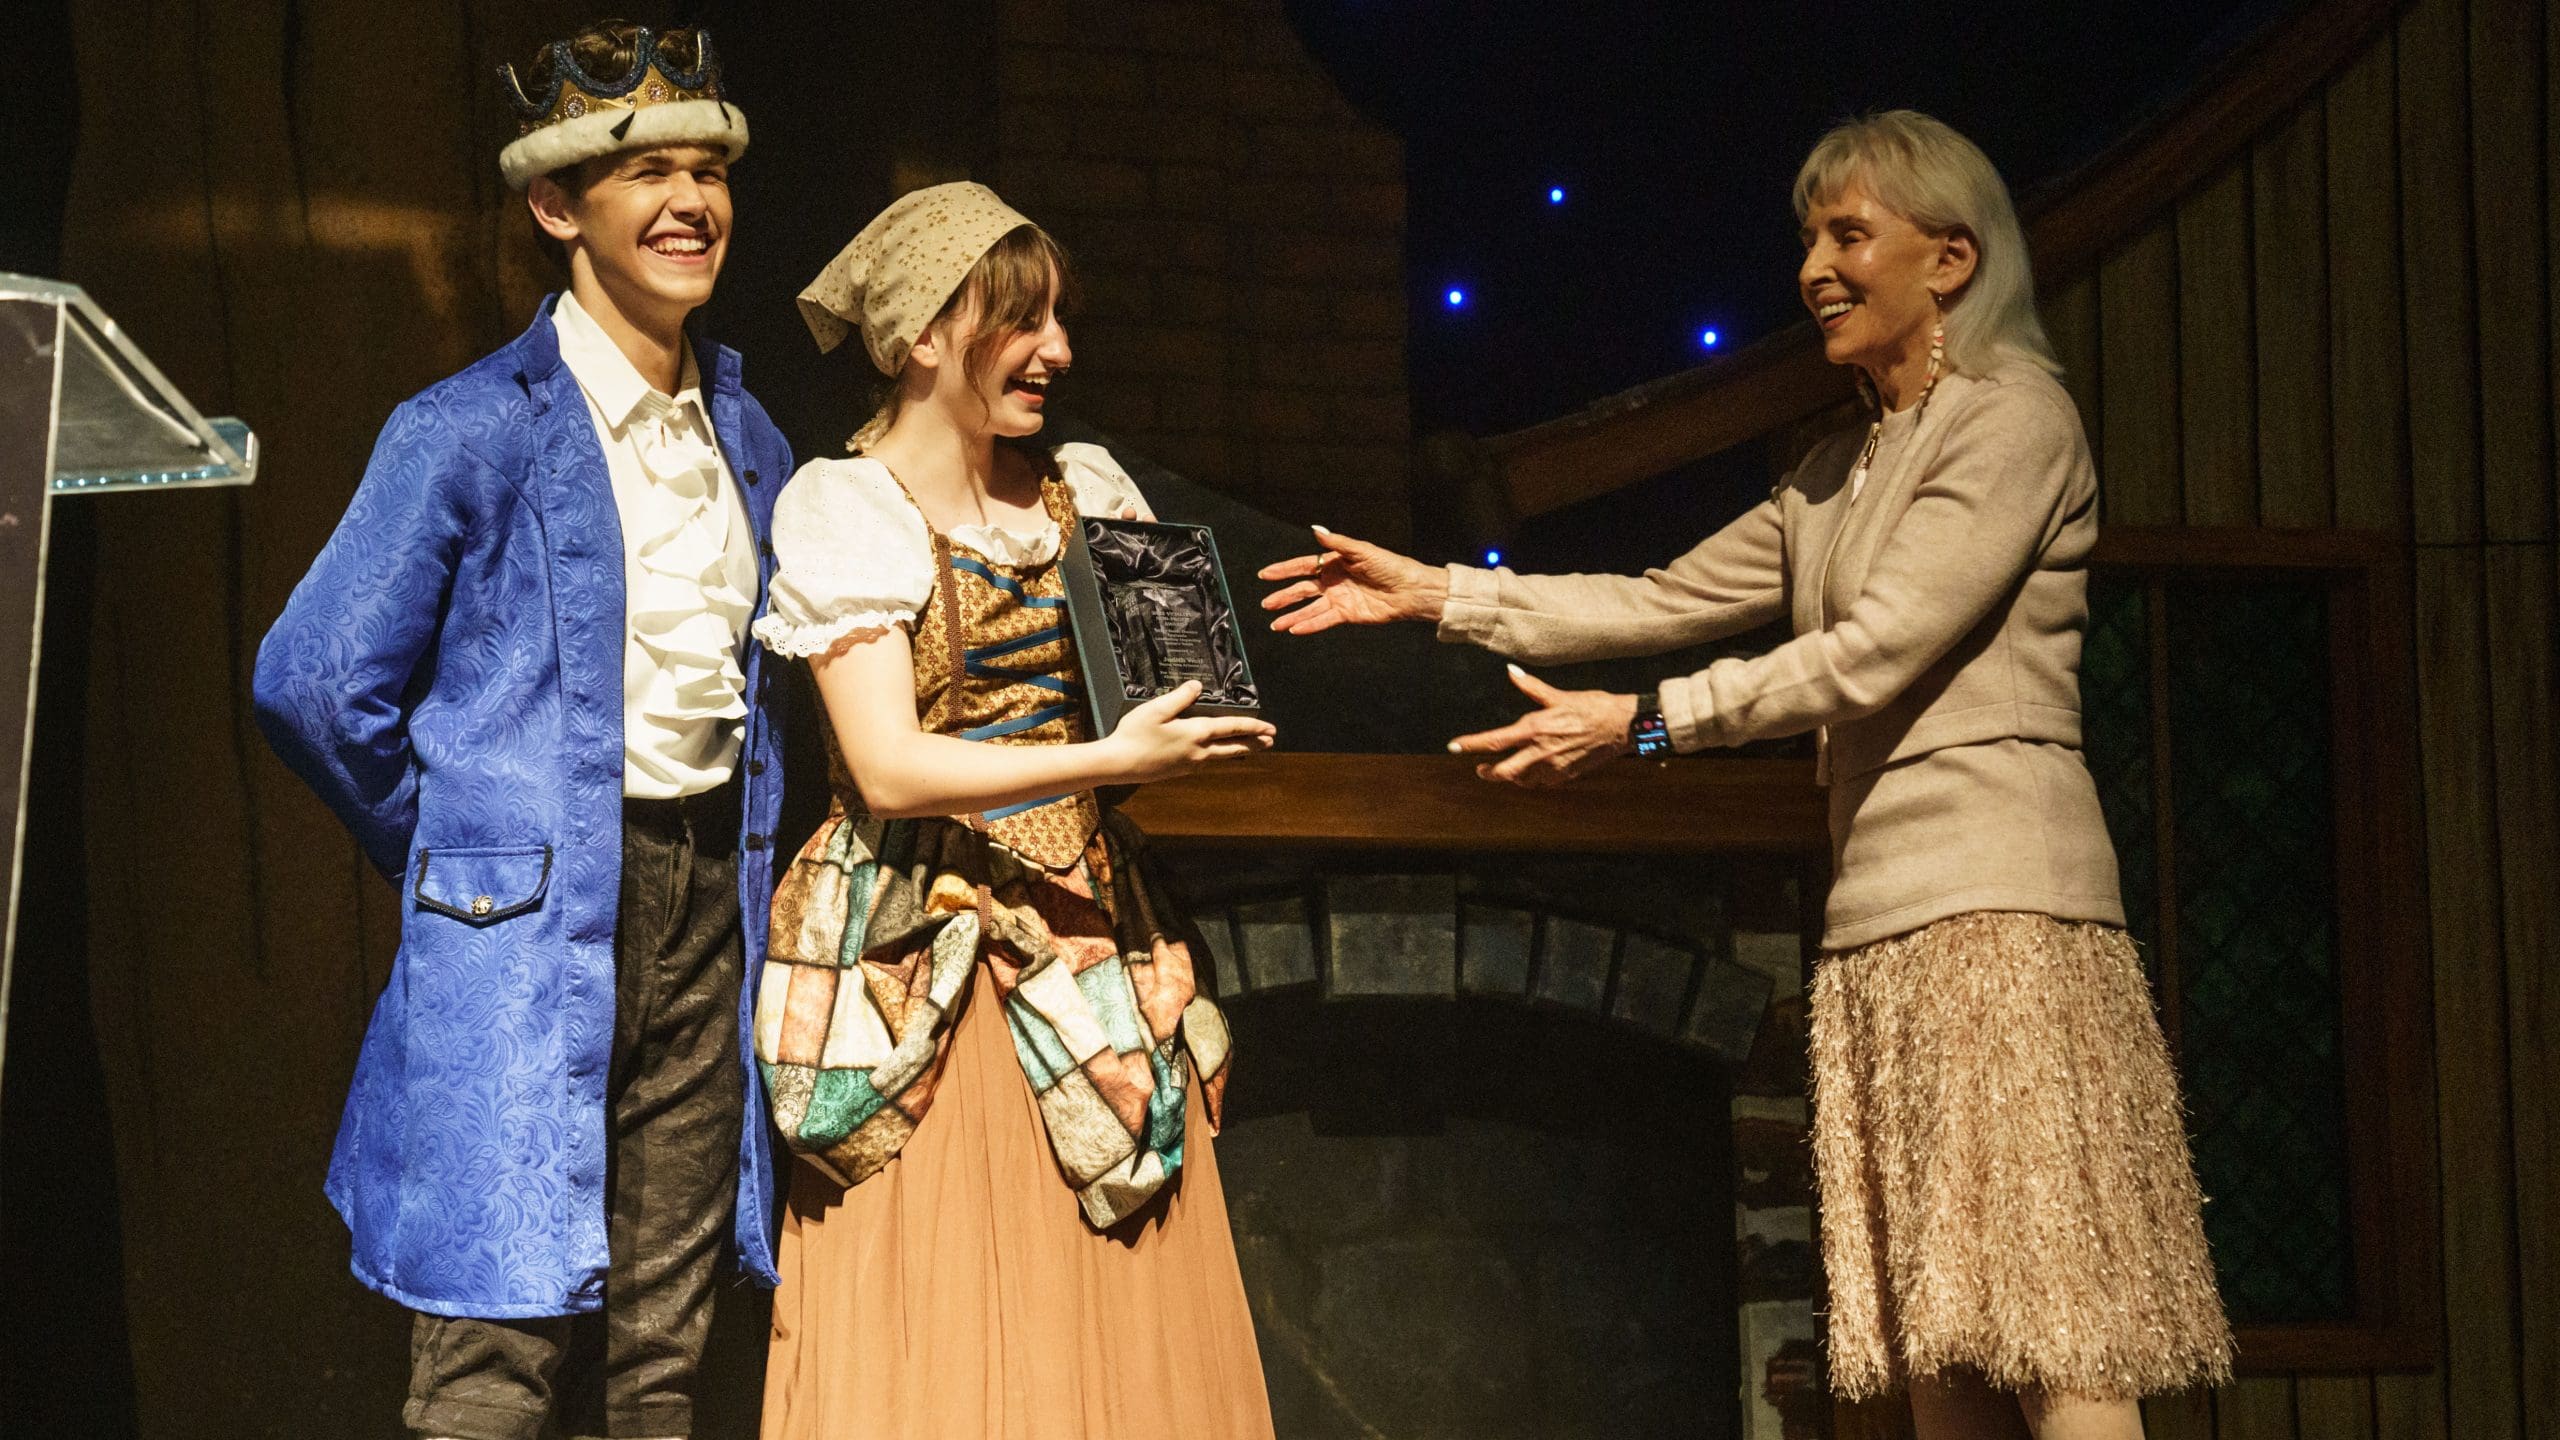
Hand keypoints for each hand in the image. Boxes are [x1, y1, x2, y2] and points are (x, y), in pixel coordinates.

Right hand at [1103, 680, 1276, 782]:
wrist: (1119, 764)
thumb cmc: (1135, 734)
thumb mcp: (1157, 709)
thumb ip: (1180, 697)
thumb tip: (1198, 686)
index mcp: (1196, 733)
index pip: (1232, 728)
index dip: (1253, 726)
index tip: (1270, 728)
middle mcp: (1199, 751)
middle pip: (1233, 746)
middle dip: (1254, 743)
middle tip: (1271, 741)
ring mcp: (1190, 764)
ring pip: (1222, 756)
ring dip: (1240, 750)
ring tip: (1253, 748)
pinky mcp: (1180, 770)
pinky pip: (1208, 762)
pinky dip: (1221, 756)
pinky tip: (1218, 755)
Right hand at [1257, 526, 1450, 633]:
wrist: (1409, 589)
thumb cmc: (1390, 565)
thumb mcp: (1362, 550)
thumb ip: (1337, 543)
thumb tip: (1316, 530)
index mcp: (1334, 562)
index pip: (1302, 566)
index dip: (1283, 570)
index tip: (1265, 574)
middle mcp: (1333, 581)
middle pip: (1302, 590)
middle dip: (1283, 597)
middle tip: (1266, 604)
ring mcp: (1339, 599)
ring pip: (1310, 608)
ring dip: (1292, 616)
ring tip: (1275, 624)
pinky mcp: (1347, 614)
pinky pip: (1324, 620)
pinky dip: (1310, 625)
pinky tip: (1295, 629)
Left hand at [1447, 666, 1637, 787]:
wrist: (1622, 726)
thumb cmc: (1592, 706)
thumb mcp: (1559, 695)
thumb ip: (1531, 687)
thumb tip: (1510, 672)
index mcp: (1535, 728)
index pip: (1495, 741)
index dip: (1472, 744)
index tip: (1454, 747)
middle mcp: (1541, 751)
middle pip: (1504, 772)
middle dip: (1489, 772)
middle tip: (1481, 769)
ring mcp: (1554, 767)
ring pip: (1522, 781)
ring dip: (1511, 777)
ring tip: (1506, 770)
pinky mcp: (1566, 775)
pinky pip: (1542, 783)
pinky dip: (1532, 779)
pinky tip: (1531, 772)